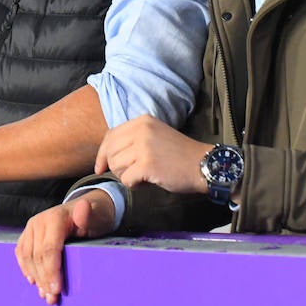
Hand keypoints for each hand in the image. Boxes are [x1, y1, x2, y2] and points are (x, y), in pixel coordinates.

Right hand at [15, 191, 116, 304]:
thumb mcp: (99, 215)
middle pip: (37, 256)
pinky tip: (34, 281)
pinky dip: (26, 268)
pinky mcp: (28, 234)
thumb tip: (83, 208)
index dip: (51, 271)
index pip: (49, 249)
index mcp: (55, 218)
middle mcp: (39, 222)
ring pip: (27, 257)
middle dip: (44, 279)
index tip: (56, 289)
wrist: (88, 207)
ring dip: (35, 278)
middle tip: (52, 298)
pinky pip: (21, 253)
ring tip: (45, 294)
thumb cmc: (95, 215)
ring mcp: (32, 228)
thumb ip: (90, 215)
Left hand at [94, 115, 208, 194]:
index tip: (101, 167)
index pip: (110, 136)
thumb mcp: (155, 137)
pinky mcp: (147, 164)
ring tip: (143, 176)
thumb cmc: (179, 156)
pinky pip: (126, 179)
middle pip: (110, 152)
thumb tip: (106, 157)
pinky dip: (134, 185)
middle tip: (130, 174)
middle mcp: (141, 129)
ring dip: (126, 176)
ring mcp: (144, 146)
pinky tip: (147, 182)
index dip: (102, 154)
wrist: (204, 165)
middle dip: (115, 167)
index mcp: (142, 121)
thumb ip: (133, 140)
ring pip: (116, 166)